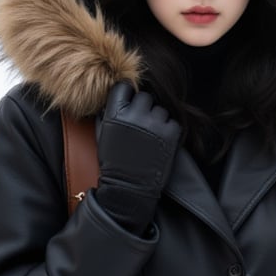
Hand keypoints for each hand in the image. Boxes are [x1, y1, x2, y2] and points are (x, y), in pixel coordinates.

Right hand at [95, 82, 180, 234]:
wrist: (128, 188)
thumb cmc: (113, 163)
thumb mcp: (102, 134)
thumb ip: (107, 113)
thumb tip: (114, 97)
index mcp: (115, 113)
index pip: (124, 86)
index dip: (127, 95)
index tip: (128, 104)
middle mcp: (135, 115)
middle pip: (145, 97)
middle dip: (143, 108)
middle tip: (140, 125)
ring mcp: (155, 123)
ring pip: (160, 109)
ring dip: (157, 119)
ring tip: (150, 137)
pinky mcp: (171, 133)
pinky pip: (173, 122)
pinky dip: (169, 130)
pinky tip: (159, 143)